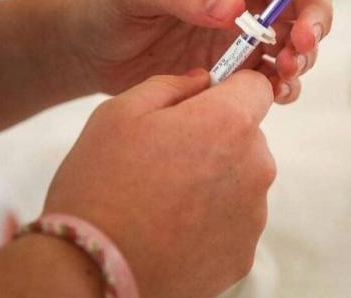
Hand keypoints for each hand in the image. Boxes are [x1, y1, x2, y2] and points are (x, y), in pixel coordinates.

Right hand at [43, 70, 275, 297]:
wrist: (93, 270)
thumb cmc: (101, 185)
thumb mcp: (121, 112)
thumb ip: (172, 85)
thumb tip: (201, 81)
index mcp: (230, 122)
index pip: (257, 86)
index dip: (231, 90)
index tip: (204, 103)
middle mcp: (255, 166)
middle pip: (249, 136)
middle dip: (218, 138)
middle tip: (169, 157)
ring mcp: (253, 214)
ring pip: (242, 179)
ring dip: (215, 181)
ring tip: (167, 198)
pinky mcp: (244, 253)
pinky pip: (234, 221)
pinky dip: (212, 221)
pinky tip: (173, 228)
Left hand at [60, 0, 345, 103]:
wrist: (90, 52)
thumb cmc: (107, 6)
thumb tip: (234, 9)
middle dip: (313, 20)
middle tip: (301, 45)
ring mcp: (243, 32)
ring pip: (295, 40)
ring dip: (302, 57)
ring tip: (285, 74)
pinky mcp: (237, 66)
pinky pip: (274, 74)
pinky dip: (284, 84)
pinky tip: (277, 93)